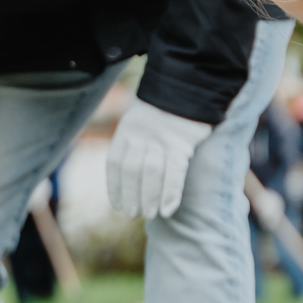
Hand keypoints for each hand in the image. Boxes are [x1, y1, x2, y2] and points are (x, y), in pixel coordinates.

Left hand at [106, 98, 212, 219]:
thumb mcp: (140, 120)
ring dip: (149, 198)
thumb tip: (130, 177)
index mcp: (126, 130)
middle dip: (131, 195)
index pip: (114, 164)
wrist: (188, 89)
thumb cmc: (164, 111)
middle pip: (132, 171)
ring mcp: (161, 140)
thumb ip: (133, 144)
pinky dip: (170, 193)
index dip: (115, 187)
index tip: (118, 205)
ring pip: (151, 174)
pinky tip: (168, 209)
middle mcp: (141, 135)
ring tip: (150, 213)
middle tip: (134, 213)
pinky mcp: (182, 145)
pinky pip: (174, 173)